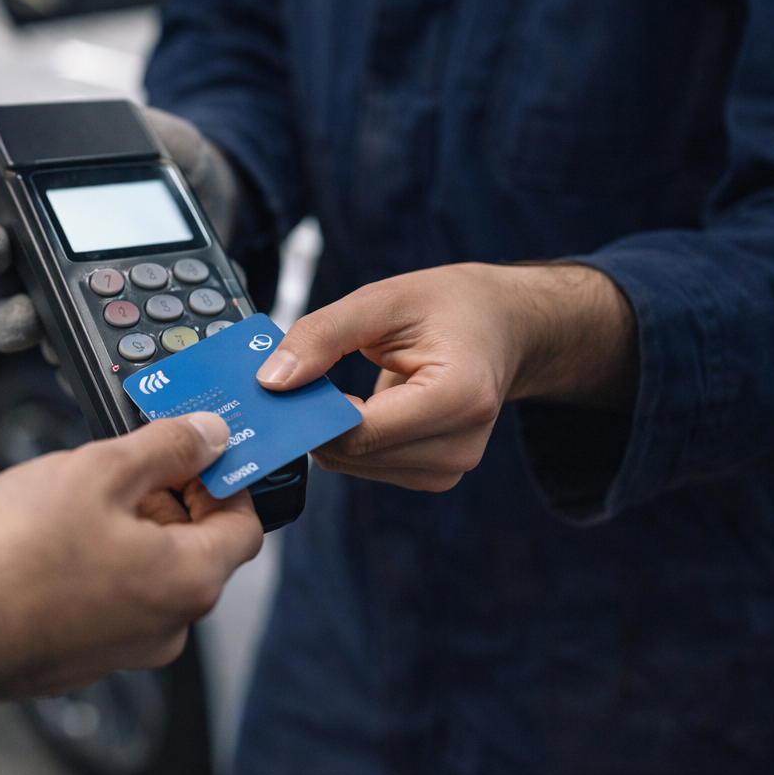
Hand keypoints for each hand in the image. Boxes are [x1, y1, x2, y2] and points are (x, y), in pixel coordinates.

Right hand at [0, 106, 238, 352]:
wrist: (222, 207)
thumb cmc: (174, 171)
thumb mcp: (168, 142)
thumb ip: (157, 132)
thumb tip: (152, 129)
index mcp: (38, 227)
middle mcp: (47, 279)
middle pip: (8, 312)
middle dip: (11, 320)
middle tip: (30, 319)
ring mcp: (81, 319)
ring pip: (51, 350)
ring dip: (61, 356)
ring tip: (84, 355)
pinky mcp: (123, 348)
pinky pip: (111, 371)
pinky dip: (123, 376)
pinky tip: (137, 376)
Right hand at [0, 412, 261, 698]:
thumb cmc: (17, 556)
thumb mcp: (100, 470)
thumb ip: (166, 447)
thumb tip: (208, 435)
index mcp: (189, 580)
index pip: (244, 525)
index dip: (223, 480)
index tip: (193, 451)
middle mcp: (169, 626)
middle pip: (195, 548)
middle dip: (166, 499)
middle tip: (122, 464)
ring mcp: (126, 648)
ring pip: (148, 572)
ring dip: (126, 529)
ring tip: (74, 499)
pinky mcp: (85, 657)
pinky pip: (111, 600)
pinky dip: (96, 565)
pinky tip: (50, 541)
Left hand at [255, 263, 637, 491]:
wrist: (501, 325)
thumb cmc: (451, 306)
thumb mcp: (381, 300)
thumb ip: (321, 337)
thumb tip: (272, 381)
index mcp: (460, 397)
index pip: (361, 432)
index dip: (313, 413)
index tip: (285, 383)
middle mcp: (461, 444)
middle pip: (354, 454)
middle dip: (316, 420)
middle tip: (303, 378)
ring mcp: (451, 467)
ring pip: (355, 464)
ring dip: (332, 431)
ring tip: (340, 387)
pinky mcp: (436, 474)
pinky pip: (368, 465)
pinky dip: (351, 439)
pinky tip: (360, 407)